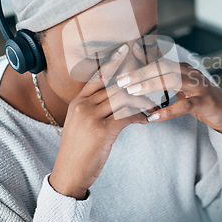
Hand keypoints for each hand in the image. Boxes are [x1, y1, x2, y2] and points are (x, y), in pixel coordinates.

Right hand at [49, 44, 157, 199]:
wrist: (69, 173)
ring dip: (142, 101)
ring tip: (153, 106)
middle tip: (153, 77)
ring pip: (123, 98)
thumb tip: (116, 97)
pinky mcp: (102, 131)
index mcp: (78, 102)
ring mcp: (91, 118)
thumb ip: (94, 107)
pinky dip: (139, 116)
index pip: (97, 76)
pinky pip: (127, 116)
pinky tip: (146, 120)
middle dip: (135, 81)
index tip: (125, 49)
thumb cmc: (78, 149)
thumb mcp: (80, 123)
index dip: (112, 62)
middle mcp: (83, 106)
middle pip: (114, 84)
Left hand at [117, 45, 221, 136]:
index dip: (142, 57)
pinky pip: (184, 106)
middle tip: (121, 79)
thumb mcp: (183, 86)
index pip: (161, 59)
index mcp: (184, 69)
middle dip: (141, 71)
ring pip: (173, 81)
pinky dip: (167, 111)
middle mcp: (191, 74)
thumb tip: (146, 68)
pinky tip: (153, 116)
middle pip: (164, 67)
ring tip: (133, 91)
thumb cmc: (201, 100)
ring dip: (151, 85)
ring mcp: (199, 87)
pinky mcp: (205, 103)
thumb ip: (166, 77)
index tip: (124, 55)